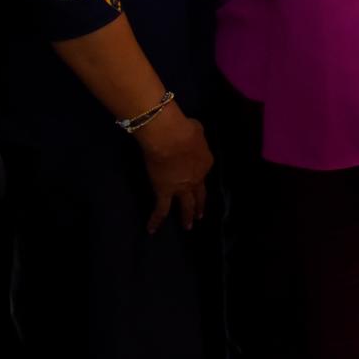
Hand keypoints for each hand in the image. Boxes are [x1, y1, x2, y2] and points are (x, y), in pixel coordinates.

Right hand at [133, 104, 211, 234]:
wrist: (171, 139)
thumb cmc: (184, 129)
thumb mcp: (196, 129)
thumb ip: (193, 134)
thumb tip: (189, 131)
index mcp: (206, 162)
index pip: (203, 169)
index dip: (198, 171)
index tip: (195, 173)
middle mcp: (196, 178)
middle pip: (199, 194)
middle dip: (200, 205)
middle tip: (200, 216)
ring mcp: (182, 188)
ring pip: (186, 205)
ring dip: (186, 216)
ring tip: (188, 226)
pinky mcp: (165, 192)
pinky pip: (161, 210)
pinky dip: (156, 220)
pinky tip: (152, 229)